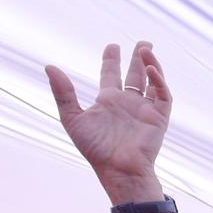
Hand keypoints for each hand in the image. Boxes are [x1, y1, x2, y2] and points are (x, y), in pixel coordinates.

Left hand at [44, 42, 171, 201]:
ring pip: (152, 81)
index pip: (111, 75)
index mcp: (109, 102)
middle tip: (143, 43)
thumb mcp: (72, 117)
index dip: (111, 60)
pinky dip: (159, 81)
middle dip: (139, 58)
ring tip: (146, 49)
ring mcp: (145, 109)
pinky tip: (151, 69)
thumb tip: (49, 66)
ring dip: (151, 65)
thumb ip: (63, 92)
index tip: (113, 46)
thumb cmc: (95, 149)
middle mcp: (128, 103)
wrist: (118, 169)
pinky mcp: (159, 117)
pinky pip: (163, 95)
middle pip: (135, 75)